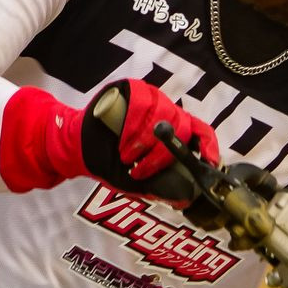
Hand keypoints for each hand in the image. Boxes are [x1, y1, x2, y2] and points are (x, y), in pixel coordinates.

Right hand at [80, 78, 219, 195]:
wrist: (78, 149)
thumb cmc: (111, 163)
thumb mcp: (137, 181)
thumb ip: (158, 188)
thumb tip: (183, 200)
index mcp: (175, 131)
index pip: (201, 132)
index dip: (209, 145)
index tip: (208, 162)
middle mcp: (167, 111)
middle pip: (181, 125)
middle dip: (162, 154)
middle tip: (141, 171)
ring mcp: (151, 97)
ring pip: (162, 114)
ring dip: (144, 142)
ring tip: (126, 158)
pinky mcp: (132, 87)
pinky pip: (142, 102)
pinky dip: (134, 127)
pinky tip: (123, 143)